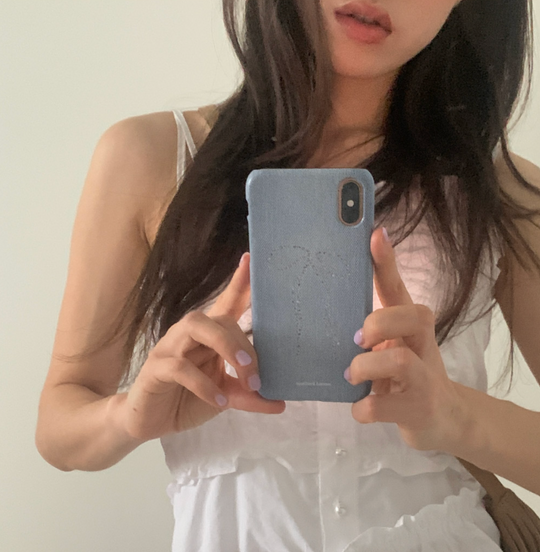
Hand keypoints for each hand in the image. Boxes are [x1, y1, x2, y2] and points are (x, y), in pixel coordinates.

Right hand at [120, 253, 285, 440]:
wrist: (151, 422)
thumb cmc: (188, 399)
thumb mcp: (225, 397)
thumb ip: (249, 395)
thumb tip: (281, 402)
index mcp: (208, 336)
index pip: (225, 302)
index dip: (239, 282)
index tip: (250, 260)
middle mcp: (188, 334)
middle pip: (219, 318)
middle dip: (242, 343)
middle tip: (257, 376)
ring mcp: (169, 348)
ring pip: (195, 327)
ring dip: (225, 346)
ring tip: (244, 372)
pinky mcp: (155, 368)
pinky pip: (179, 366)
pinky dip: (203, 383)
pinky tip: (219, 400)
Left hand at [346, 228, 466, 452]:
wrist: (442, 418)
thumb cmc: (407, 372)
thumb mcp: (393, 343)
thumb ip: (372, 323)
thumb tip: (333, 297)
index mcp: (410, 324)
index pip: (399, 287)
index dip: (387, 261)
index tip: (374, 235)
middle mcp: (421, 344)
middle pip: (412, 316)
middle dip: (377, 324)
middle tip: (357, 340)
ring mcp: (423, 379)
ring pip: (398, 361)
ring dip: (364, 367)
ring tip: (352, 376)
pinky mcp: (416, 410)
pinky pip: (381, 406)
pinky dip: (362, 408)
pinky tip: (360, 408)